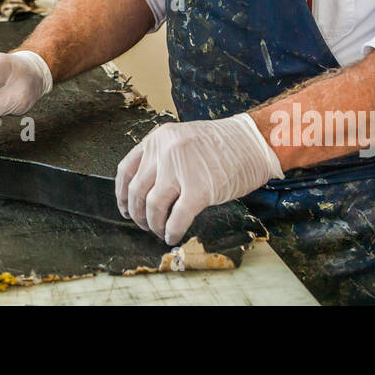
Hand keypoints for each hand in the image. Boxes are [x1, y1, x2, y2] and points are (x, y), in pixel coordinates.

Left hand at [115, 113, 282, 244]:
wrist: (253, 142)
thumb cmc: (223, 145)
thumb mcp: (183, 140)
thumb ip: (163, 159)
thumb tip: (148, 193)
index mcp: (158, 138)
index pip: (126, 169)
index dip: (121, 195)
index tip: (124, 208)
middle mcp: (165, 151)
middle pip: (137, 191)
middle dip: (138, 214)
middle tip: (144, 225)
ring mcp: (181, 169)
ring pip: (152, 206)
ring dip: (154, 225)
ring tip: (160, 231)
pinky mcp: (199, 189)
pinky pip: (176, 218)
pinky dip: (171, 231)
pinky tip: (173, 235)